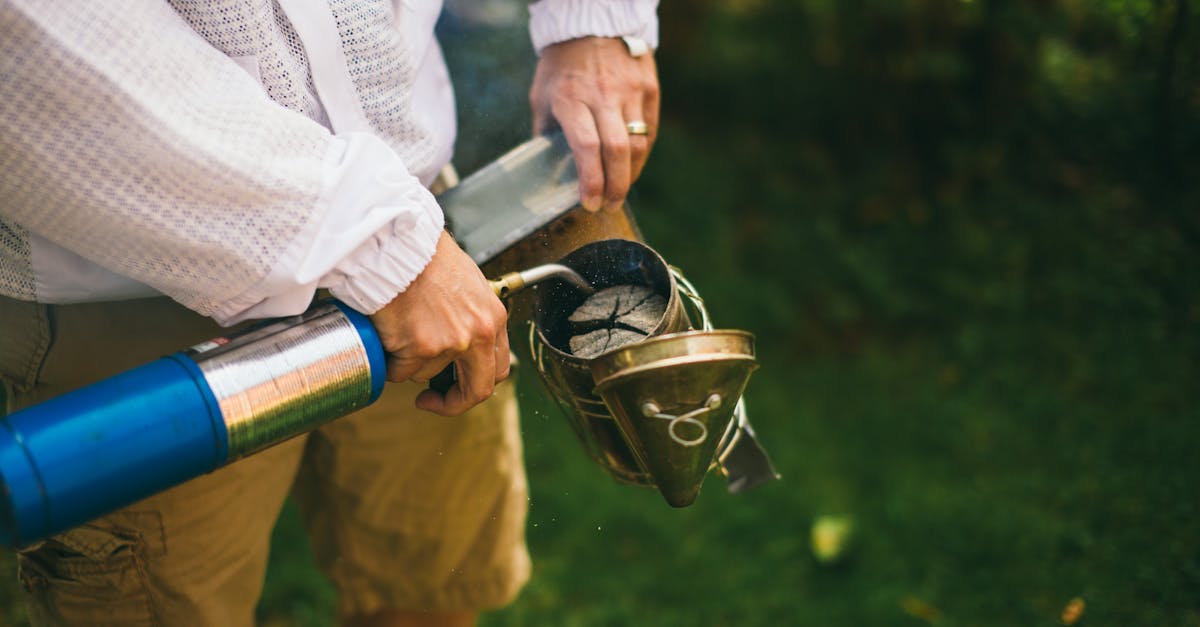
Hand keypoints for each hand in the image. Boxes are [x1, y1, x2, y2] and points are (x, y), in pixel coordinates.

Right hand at [369, 231, 509, 415]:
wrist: (398, 245)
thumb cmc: (425, 257)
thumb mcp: (468, 287)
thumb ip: (471, 319)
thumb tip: (462, 347)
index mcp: (492, 319)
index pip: (497, 369)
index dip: (476, 385)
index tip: (457, 387)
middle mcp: (477, 334)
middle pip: (477, 390)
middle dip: (452, 403)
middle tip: (431, 401)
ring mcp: (449, 344)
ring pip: (426, 375)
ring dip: (410, 362)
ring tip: (401, 329)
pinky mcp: (419, 347)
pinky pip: (399, 371)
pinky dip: (390, 359)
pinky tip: (388, 334)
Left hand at [530, 36, 659, 211]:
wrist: (593, 24)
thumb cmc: (561, 65)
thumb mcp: (542, 96)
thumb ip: (547, 132)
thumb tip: (549, 170)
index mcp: (571, 99)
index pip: (587, 146)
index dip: (591, 180)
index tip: (589, 203)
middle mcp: (603, 96)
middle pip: (618, 150)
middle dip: (616, 186)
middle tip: (609, 205)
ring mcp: (630, 92)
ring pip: (638, 143)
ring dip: (630, 174)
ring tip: (620, 190)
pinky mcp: (649, 89)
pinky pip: (649, 130)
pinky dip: (640, 154)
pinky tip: (630, 166)